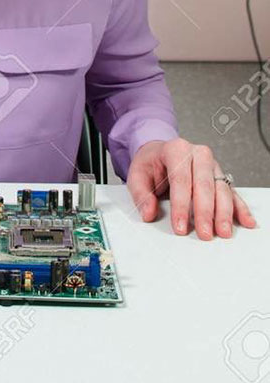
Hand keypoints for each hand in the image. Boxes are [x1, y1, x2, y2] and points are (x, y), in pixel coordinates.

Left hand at [127, 138, 255, 238]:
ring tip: (223, 232)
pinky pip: (232, 191)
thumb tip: (148, 213)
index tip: (180, 227)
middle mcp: (198, 153)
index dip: (181, 205)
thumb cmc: (150, 163)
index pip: (181, 179)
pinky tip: (245, 221)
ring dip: (224, 212)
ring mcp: (212, 164)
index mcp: (176, 149)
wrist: (159, 151)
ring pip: (221, 188)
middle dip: (205, 212)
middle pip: (205, 184)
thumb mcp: (136, 174)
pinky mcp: (220, 175)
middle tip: (204, 233)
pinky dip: (239, 208)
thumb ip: (141, 194)